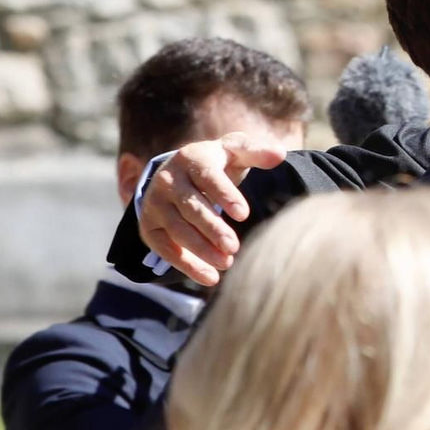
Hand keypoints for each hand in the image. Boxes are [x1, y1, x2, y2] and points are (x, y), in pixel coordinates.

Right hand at [137, 132, 288, 286]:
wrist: (177, 175)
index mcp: (191, 158)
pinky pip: (166, 248)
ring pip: (178, 230)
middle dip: (213, 229)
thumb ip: (256, 151)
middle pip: (191, 207)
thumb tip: (280, 154)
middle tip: (234, 247)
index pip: (208, 177)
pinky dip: (187, 265)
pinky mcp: (149, 227)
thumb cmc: (215, 164)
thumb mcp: (234, 151)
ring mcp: (155, 204)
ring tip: (227, 263)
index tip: (244, 215)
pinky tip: (210, 278)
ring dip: (202, 250)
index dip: (225, 195)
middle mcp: (168, 179)